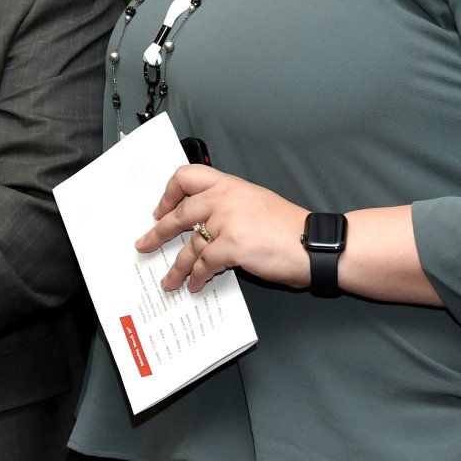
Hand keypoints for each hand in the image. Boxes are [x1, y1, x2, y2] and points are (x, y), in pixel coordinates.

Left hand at [136, 165, 309, 293]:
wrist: (316, 244)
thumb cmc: (290, 228)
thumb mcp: (256, 203)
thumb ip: (228, 207)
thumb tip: (203, 227)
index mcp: (230, 185)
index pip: (187, 176)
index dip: (169, 194)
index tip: (161, 210)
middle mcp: (224, 198)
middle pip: (179, 215)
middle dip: (158, 234)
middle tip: (145, 245)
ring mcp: (227, 221)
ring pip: (190, 245)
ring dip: (177, 267)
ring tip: (169, 281)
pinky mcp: (232, 245)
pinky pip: (204, 264)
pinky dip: (197, 277)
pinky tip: (195, 285)